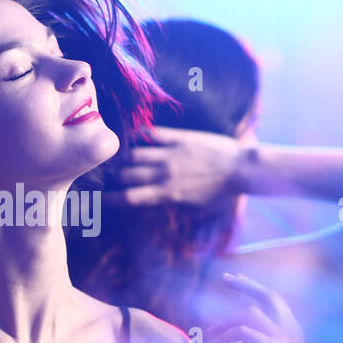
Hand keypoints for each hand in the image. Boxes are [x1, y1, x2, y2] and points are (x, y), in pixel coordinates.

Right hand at [104, 126, 245, 206]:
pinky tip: (131, 136)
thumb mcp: (196, 209)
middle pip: (127, 175)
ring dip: (123, 157)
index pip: (131, 198)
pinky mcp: (180, 137)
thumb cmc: (221, 193)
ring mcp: (171, 154)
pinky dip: (139, 135)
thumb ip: (171, 206)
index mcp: (169, 194)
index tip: (100, 200)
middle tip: (106, 176)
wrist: (242, 169)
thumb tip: (151, 206)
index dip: (112, 199)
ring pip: (135, 154)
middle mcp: (165, 174)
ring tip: (117, 157)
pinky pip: (152, 134)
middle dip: (114, 177)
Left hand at [205, 272, 302, 342]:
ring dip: (223, 324)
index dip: (253, 286)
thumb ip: (255, 333)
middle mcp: (295, 333)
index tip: (233, 277)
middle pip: (270, 296)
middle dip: (246, 285)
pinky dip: (223, 337)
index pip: (274, 299)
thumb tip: (242, 310)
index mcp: (293, 332)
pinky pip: (243, 331)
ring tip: (208, 339)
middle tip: (223, 278)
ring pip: (248, 314)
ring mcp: (287, 341)